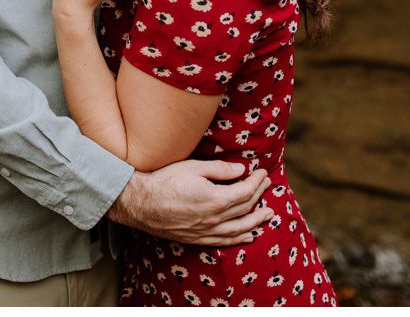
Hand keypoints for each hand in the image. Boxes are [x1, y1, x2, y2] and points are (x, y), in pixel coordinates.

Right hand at [106, 160, 274, 244]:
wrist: (141, 203)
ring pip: (239, 228)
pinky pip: (224, 241)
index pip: (245, 191)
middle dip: (259, 195)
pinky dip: (239, 238)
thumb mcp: (193, 167)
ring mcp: (206, 231)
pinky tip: (248, 235)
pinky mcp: (197, 238)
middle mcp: (215, 218)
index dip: (257, 181)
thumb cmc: (165, 181)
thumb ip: (220, 169)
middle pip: (245, 208)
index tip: (262, 172)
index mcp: (216, 199)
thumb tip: (241, 170)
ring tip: (268, 214)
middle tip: (267, 185)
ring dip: (256, 221)